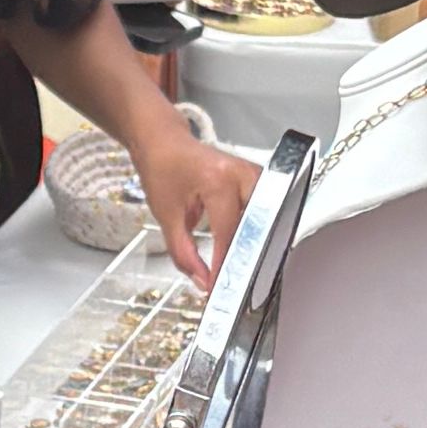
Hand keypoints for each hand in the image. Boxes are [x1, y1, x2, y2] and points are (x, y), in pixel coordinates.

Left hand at [129, 119, 252, 288]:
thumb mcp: (166, 216)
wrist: (163, 142)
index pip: (229, 232)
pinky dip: (252, 228)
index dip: (225, 264)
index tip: (219, 285)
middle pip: (256, 226)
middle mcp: (240, 174)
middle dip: (246, 254)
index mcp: (217, 180)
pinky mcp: (256, 177)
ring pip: (264, 218)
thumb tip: (202, 281)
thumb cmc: (162, 168)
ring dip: (252, 241)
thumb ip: (184, 253)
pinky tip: (242, 242)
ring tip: (238, 261)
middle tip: (233, 277)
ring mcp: (252, 173)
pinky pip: (262, 208)